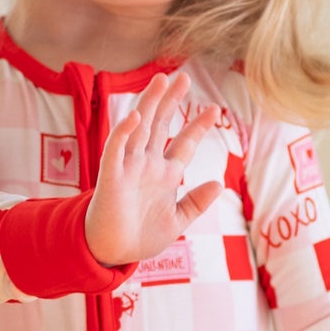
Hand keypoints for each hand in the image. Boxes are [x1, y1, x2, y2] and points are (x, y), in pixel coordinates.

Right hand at [84, 67, 224, 267]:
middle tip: (182, 76)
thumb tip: (219, 182)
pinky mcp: (111, 177)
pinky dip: (124, 133)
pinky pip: (116, 150)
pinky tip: (135, 116)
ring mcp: (128, 168)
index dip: (198, 126)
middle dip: (171, 101)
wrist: (111, 254)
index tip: (215, 109)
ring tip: (161, 80)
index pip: (184, 144)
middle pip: (160, 125)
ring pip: (140, 129)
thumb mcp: (177, 220)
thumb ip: (196, 202)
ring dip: (149, 105)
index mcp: (165, 175)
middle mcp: (147, 165)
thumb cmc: (141, 237)